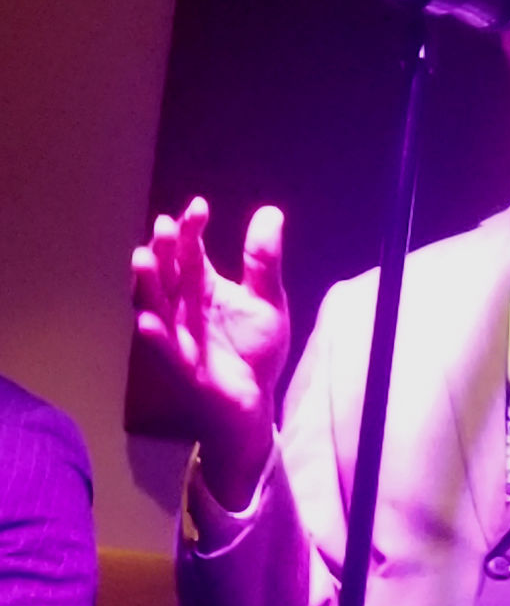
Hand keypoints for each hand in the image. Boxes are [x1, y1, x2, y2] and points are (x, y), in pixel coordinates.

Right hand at [131, 199, 291, 507]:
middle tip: (164, 225)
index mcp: (200, 285)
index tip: (199, 207)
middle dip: (162, 248)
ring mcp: (175, 332)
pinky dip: (156, 335)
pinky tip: (151, 321)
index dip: (189, 228)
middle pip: (165, 270)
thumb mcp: (267, 301)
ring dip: (146, 283)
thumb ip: (263, 261)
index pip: (189, 250)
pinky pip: (163, 350)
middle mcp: (180, 304)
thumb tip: (270, 212)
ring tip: (144, 259)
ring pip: (153, 303)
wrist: (255, 398)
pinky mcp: (179, 364)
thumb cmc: (254, 348)